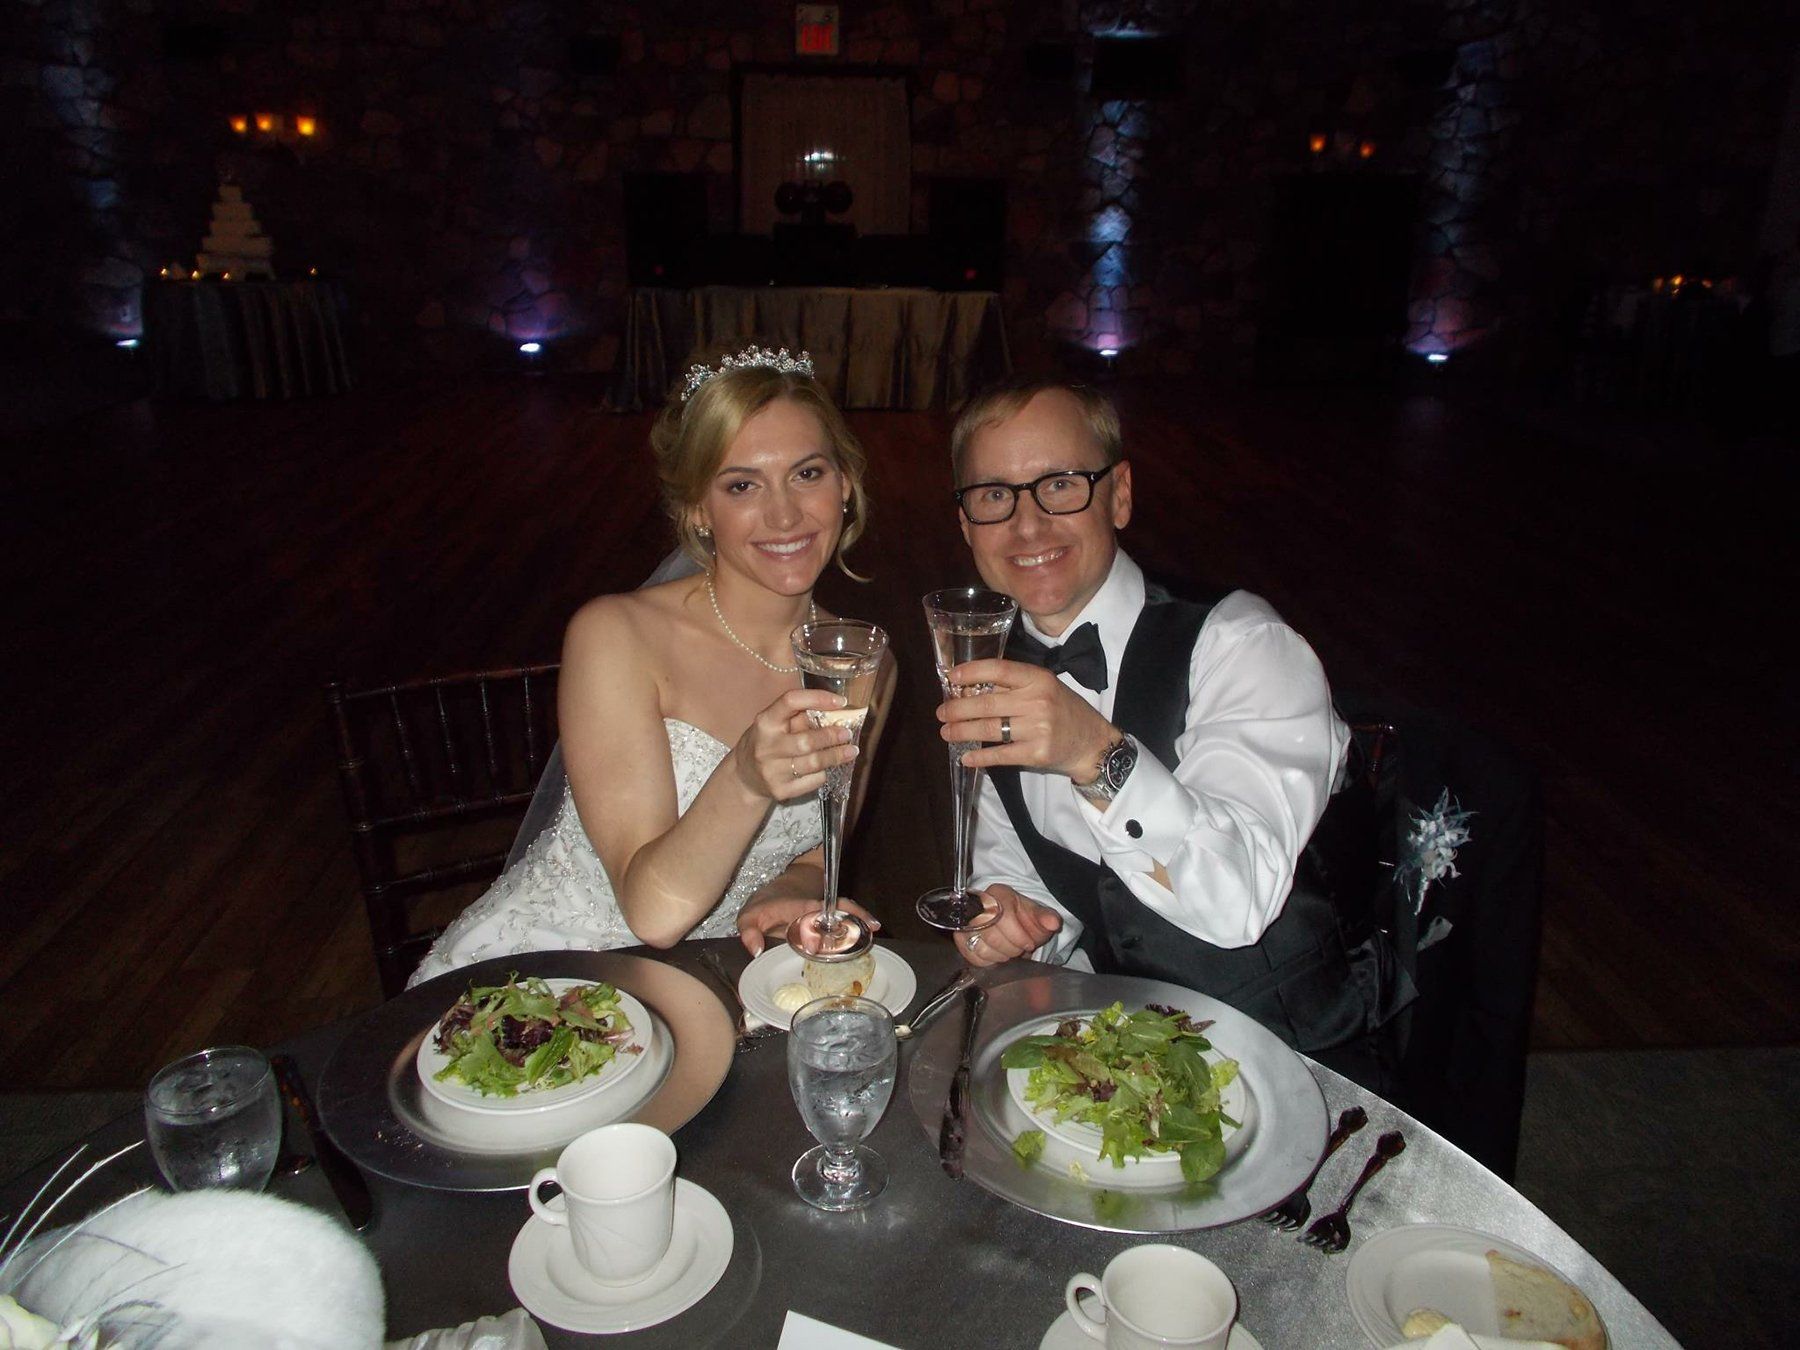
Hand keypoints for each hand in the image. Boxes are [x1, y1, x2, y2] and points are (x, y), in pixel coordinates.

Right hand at [731, 688, 858, 802]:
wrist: (745, 777)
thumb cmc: (767, 743)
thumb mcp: (775, 724)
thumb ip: (800, 716)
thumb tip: (836, 710)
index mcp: (765, 722)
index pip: (791, 701)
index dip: (818, 698)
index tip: (840, 701)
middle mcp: (766, 746)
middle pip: (806, 741)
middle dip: (832, 736)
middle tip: (847, 733)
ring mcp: (772, 771)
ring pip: (813, 764)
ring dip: (836, 756)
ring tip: (851, 750)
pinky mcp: (780, 791)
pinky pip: (812, 781)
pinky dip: (823, 773)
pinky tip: (828, 768)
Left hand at [736, 895, 881, 955]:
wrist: (774, 894)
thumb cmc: (762, 909)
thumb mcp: (748, 918)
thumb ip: (748, 933)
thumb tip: (756, 951)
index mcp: (796, 908)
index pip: (812, 911)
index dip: (823, 920)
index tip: (834, 933)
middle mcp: (814, 908)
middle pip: (837, 907)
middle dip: (853, 916)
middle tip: (870, 929)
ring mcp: (824, 911)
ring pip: (846, 910)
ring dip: (861, 918)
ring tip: (875, 930)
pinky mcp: (830, 916)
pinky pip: (847, 915)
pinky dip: (861, 920)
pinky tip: (873, 930)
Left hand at [937, 658, 1115, 781]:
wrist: (1092, 742)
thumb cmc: (1063, 710)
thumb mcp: (1044, 688)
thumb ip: (1013, 687)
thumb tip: (969, 689)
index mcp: (1038, 678)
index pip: (999, 670)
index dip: (971, 672)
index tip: (951, 678)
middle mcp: (1037, 701)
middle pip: (987, 704)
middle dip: (958, 709)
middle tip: (941, 713)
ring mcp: (1037, 728)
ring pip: (989, 729)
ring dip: (962, 732)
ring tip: (947, 733)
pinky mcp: (1037, 753)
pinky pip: (1000, 755)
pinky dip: (980, 757)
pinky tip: (966, 757)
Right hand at [955, 884, 1061, 966]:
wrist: (1013, 922)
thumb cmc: (1025, 918)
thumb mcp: (1039, 915)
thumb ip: (1046, 917)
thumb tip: (1053, 922)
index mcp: (999, 894)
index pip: (1003, 917)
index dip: (1018, 936)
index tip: (1029, 944)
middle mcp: (979, 906)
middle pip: (991, 934)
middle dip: (1011, 948)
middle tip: (1020, 948)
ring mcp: (967, 922)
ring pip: (981, 947)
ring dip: (1000, 955)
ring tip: (1009, 951)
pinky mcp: (961, 939)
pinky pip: (972, 956)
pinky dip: (988, 961)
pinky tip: (997, 955)